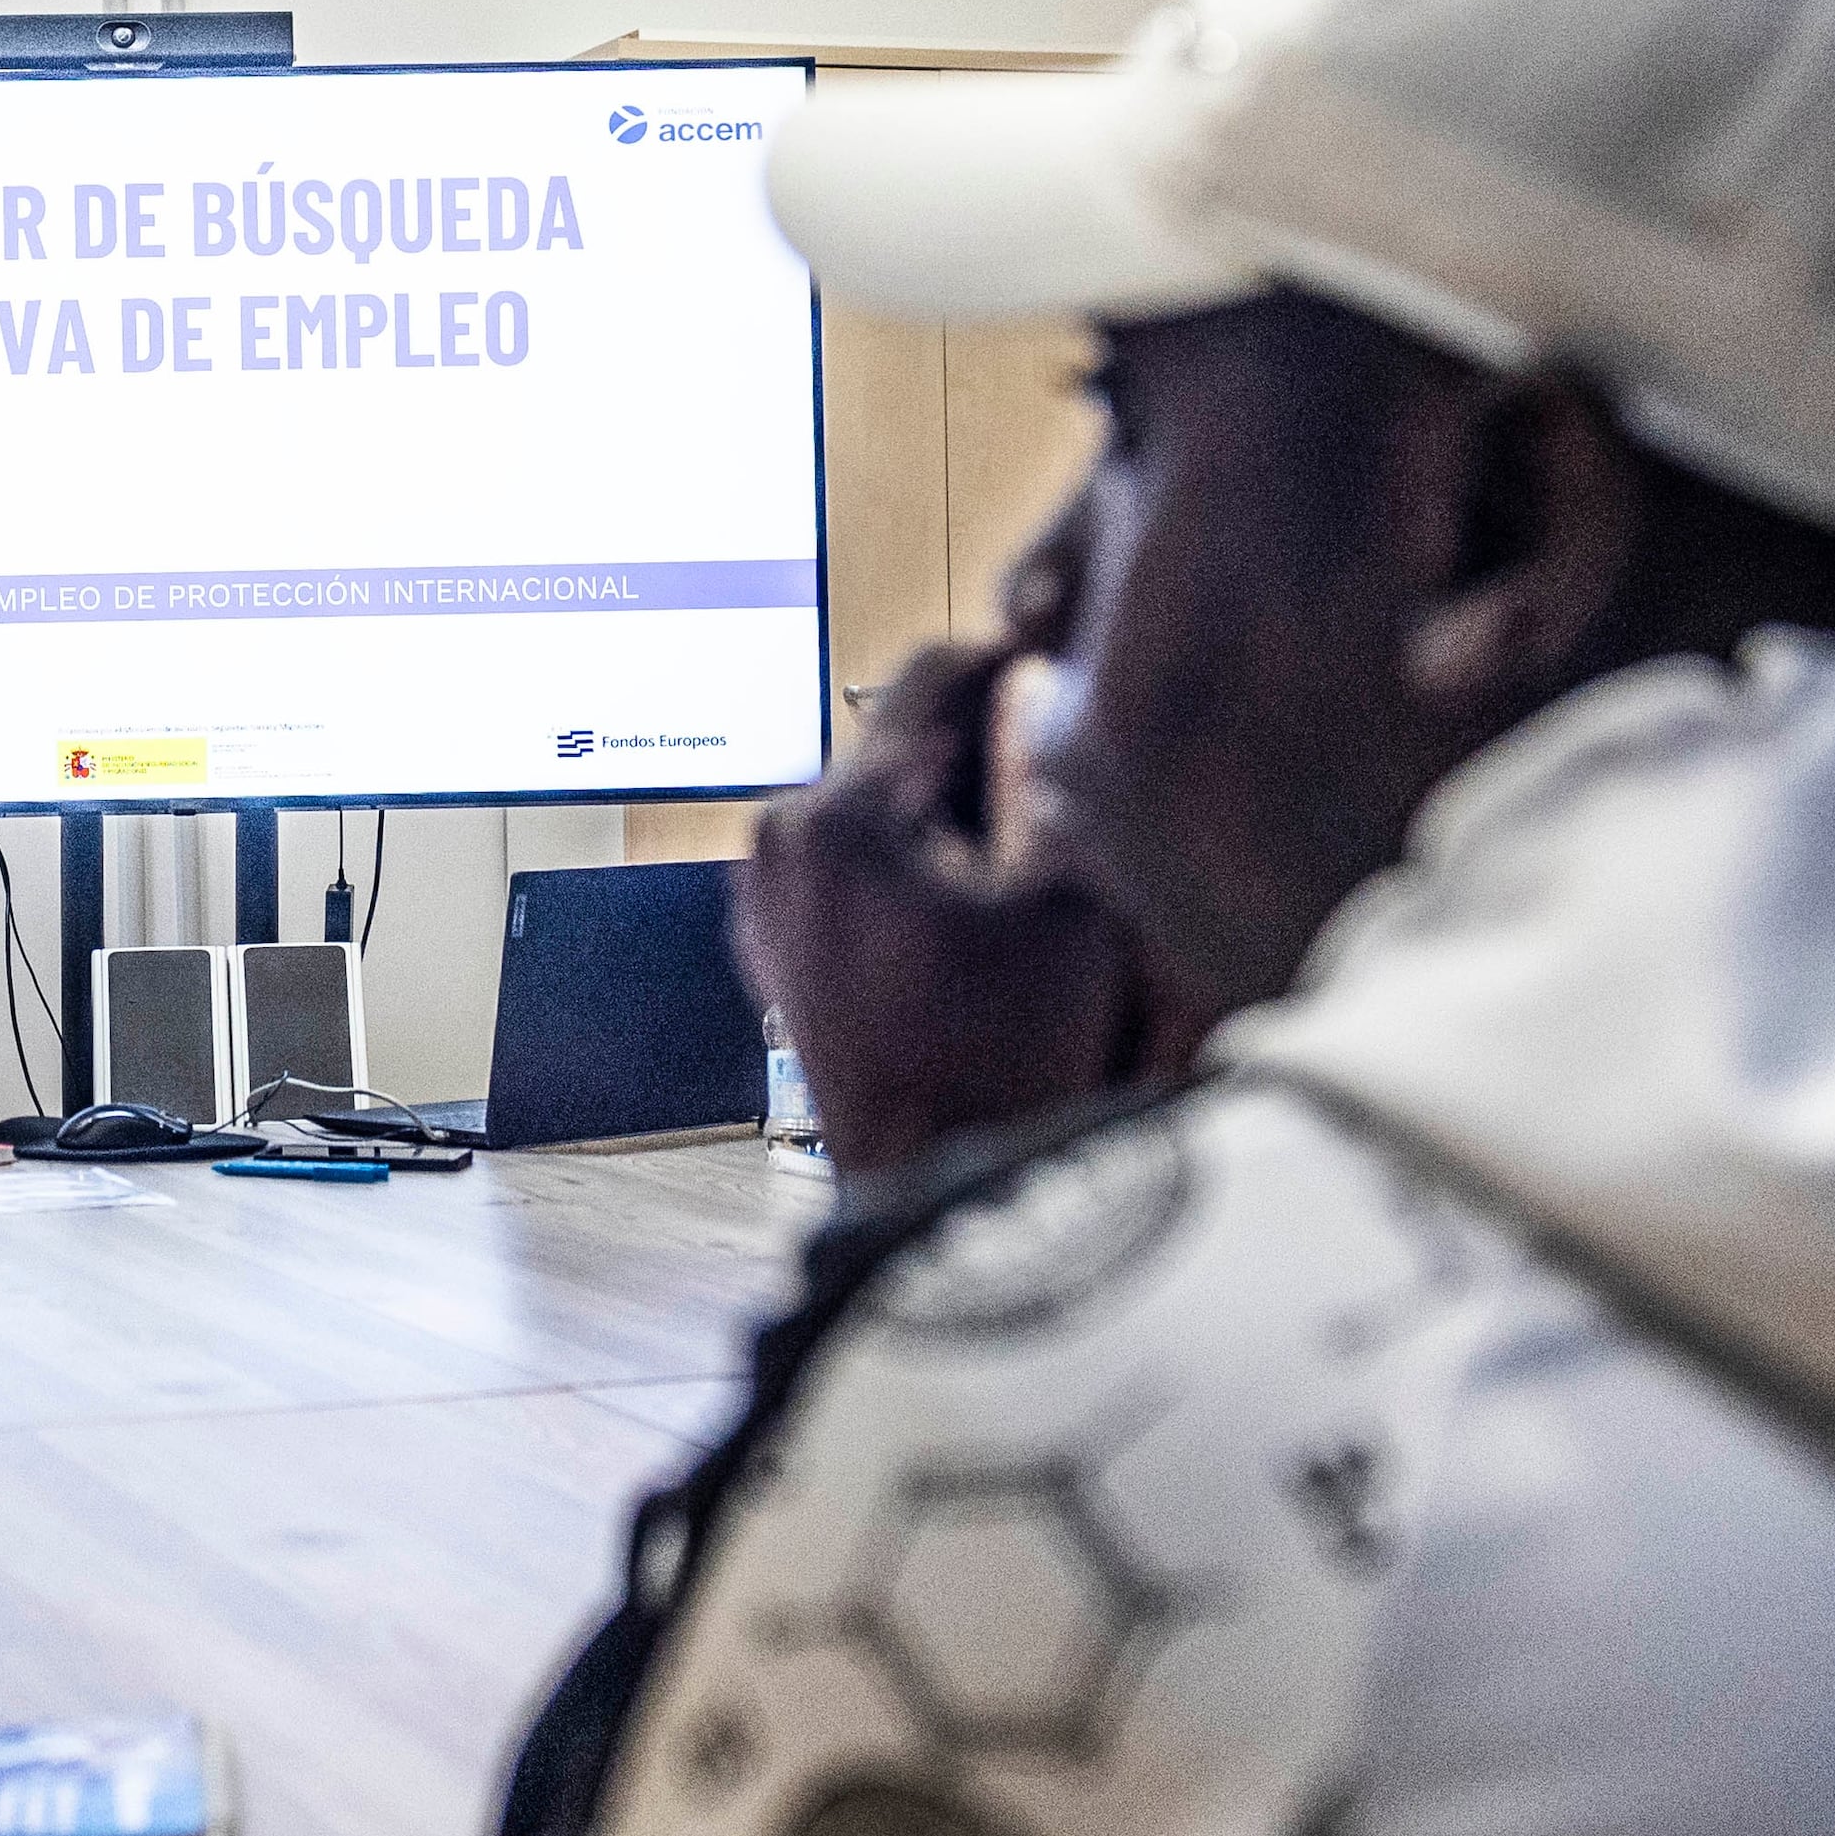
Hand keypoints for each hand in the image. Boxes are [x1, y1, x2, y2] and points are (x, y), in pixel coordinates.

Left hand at [738, 641, 1172, 1177]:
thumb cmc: (1005, 1061)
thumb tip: (1051, 689)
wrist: (936, 1184)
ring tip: (1029, 835)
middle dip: (985, 739)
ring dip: (951, 801)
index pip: (932, 674)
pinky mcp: (772, 942)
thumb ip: (1064, 773)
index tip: (1070, 652)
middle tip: (1065, 752)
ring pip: (878, 800)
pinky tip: (979, 894)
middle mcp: (774, 842)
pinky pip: (851, 861)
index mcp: (834, 818)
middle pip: (900, 739)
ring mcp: (762, 896)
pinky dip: (912, 859)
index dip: (1016, 654)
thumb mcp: (1072, 902)